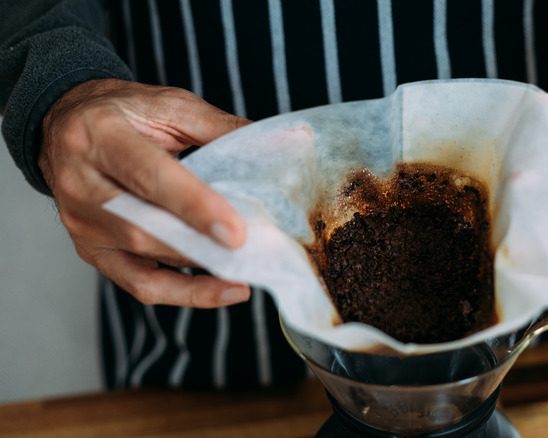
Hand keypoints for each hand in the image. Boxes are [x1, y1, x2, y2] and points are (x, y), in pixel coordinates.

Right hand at [40, 79, 251, 307]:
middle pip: (143, 226)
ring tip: (247, 271)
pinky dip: (183, 292)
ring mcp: (80, 223)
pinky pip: (138, 284)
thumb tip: (284, 144)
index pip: (150, 177)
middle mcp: (81, 183)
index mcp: (101, 136)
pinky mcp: (90, 250)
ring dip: (199, 269)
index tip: (236, 232)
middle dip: (201, 244)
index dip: (195, 206)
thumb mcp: (170, 105)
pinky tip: (223, 289)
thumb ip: (222, 127)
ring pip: (142, 258)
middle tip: (252, 255)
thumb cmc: (124, 112)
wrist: (63, 124)